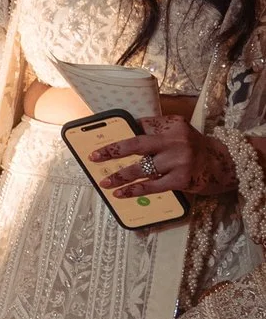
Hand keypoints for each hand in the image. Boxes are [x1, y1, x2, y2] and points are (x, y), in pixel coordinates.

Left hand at [88, 114, 236, 197]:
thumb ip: (155, 134)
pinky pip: (152, 185)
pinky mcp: (182, 178)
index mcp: (172, 124)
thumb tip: (121, 143)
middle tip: (94, 157)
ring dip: (120, 176)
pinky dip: (135, 190)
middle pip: (137, 144)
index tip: (101, 138)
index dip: (120, 132)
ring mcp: (179, 160)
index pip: (141, 125)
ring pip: (142, 168)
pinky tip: (121, 194)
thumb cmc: (193, 148)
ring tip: (104, 182)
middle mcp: (176, 140)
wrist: (224, 164)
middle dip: (113, 151)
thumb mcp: (178, 134)